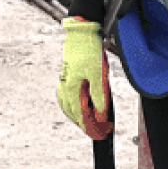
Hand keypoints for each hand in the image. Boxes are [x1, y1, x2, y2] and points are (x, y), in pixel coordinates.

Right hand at [56, 17, 112, 136]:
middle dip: (89, 126)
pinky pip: (67, 100)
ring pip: (70, 110)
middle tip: (103, 131)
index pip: (82, 117)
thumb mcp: (99, 76)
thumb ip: (100, 97)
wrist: (81, 33)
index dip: (92, 129)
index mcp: (72, 90)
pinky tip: (80, 108)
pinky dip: (74, 109)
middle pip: (75, 116)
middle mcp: (65, 89)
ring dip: (81, 119)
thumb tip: (101, 116)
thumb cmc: (89, 51)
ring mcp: (64, 84)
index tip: (102, 135)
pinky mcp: (66, 79)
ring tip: (94, 124)